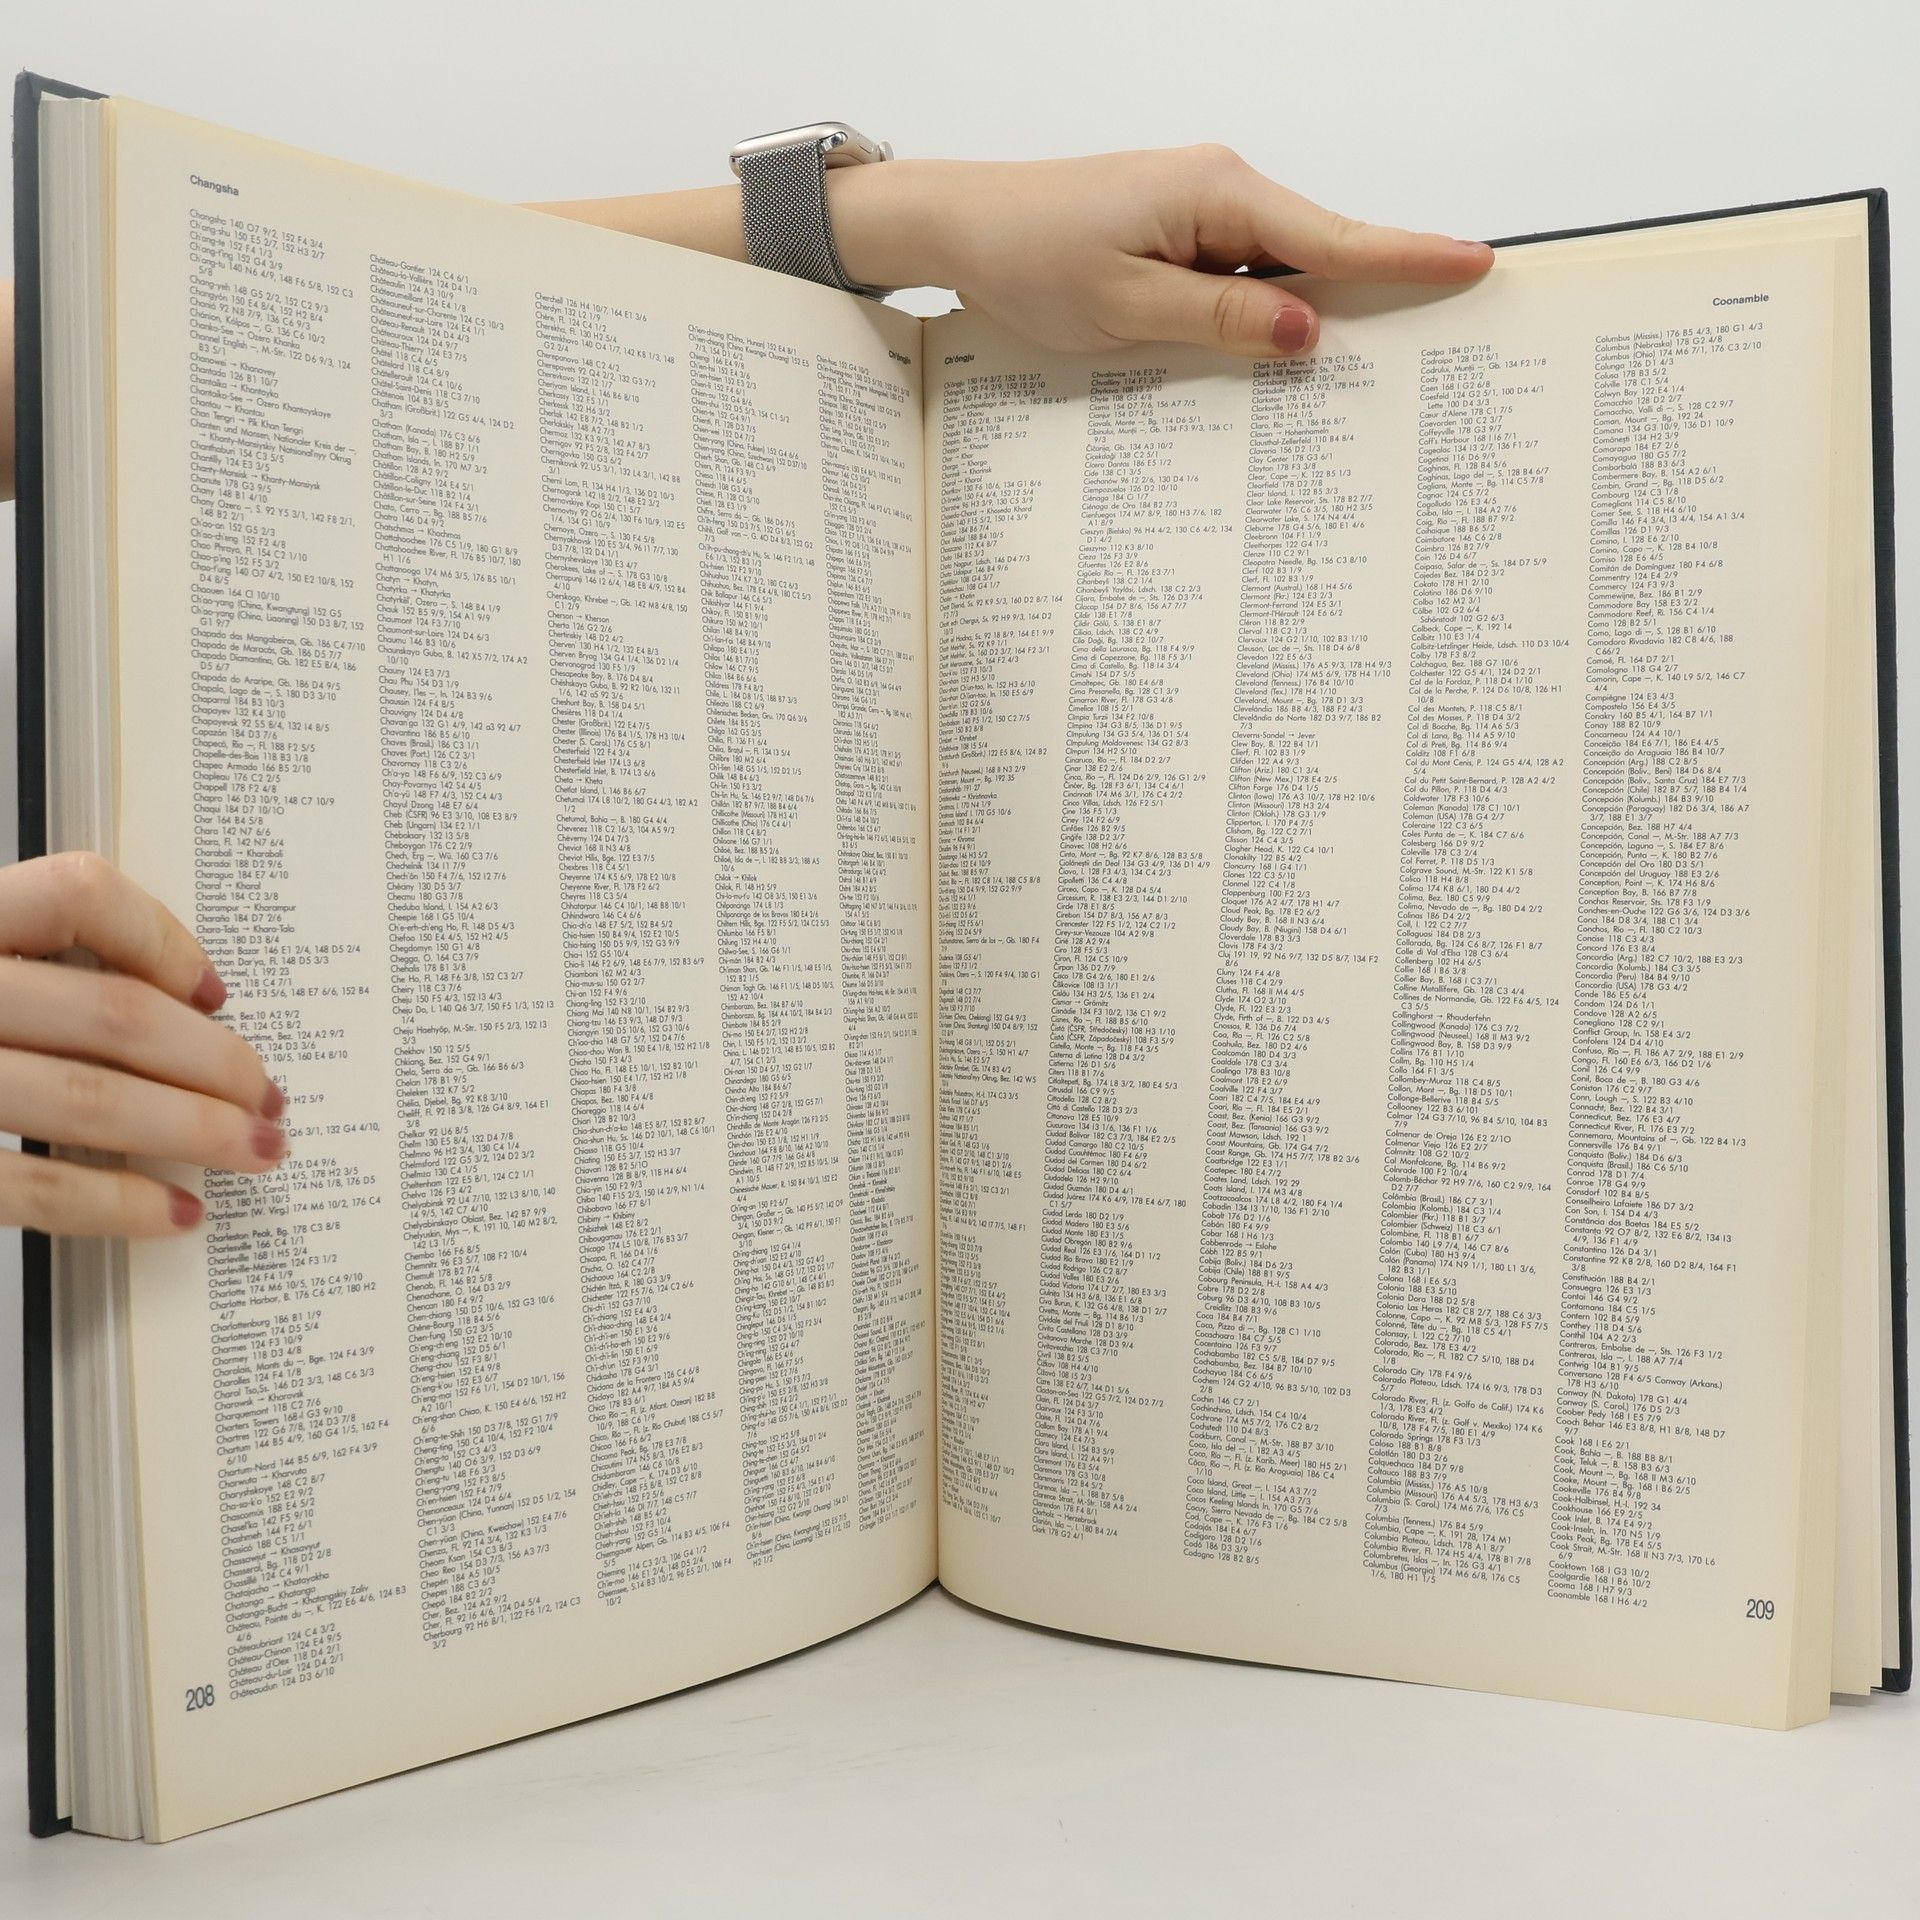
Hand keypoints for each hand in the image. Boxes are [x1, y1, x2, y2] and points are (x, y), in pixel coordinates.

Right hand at [0, 854, 284, 1237]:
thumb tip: (170, 1003)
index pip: (75, 895)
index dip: (163, 940)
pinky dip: (117, 1203)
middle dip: (215, 1063)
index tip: (214, 992)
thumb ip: (22, 964)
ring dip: (192, 1131)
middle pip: (111, 1014)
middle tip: (268, 1095)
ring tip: (254, 1149)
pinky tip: (174, 1210)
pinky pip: (31, 1185)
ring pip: (87, 1097)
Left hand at [830, 145, 1493, 357]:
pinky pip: (1240, 280)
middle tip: (1436, 341)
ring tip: (1353, 374)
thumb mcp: (1124, 306)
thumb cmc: (1027, 256)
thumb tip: (1304, 332)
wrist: (961, 225)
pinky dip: (1257, 317)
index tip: (1474, 266)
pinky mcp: (1179, 237)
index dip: (1407, 259)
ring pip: (1280, 274)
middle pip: (1320, 253)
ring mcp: (1201, 213)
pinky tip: (1266, 360)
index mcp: (1216, 195)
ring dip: (1304, 320)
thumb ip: (1218, 319)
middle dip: (1374, 299)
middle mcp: (1220, 191)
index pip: (1333, 238)